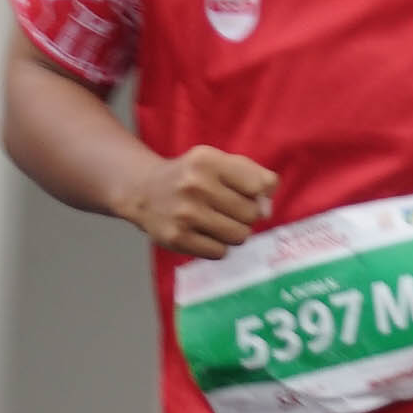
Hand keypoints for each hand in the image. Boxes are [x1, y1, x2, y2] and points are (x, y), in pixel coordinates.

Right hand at [125, 144, 275, 258]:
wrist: (145, 192)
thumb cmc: (193, 177)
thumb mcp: (220, 162)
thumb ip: (255, 177)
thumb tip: (267, 209)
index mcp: (208, 161)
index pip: (259, 185)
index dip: (259, 194)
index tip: (246, 193)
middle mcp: (195, 185)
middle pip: (251, 214)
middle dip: (246, 215)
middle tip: (227, 209)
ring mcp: (184, 213)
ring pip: (239, 236)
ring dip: (234, 232)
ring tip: (218, 222)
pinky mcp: (176, 238)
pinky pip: (220, 252)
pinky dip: (217, 246)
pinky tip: (203, 233)